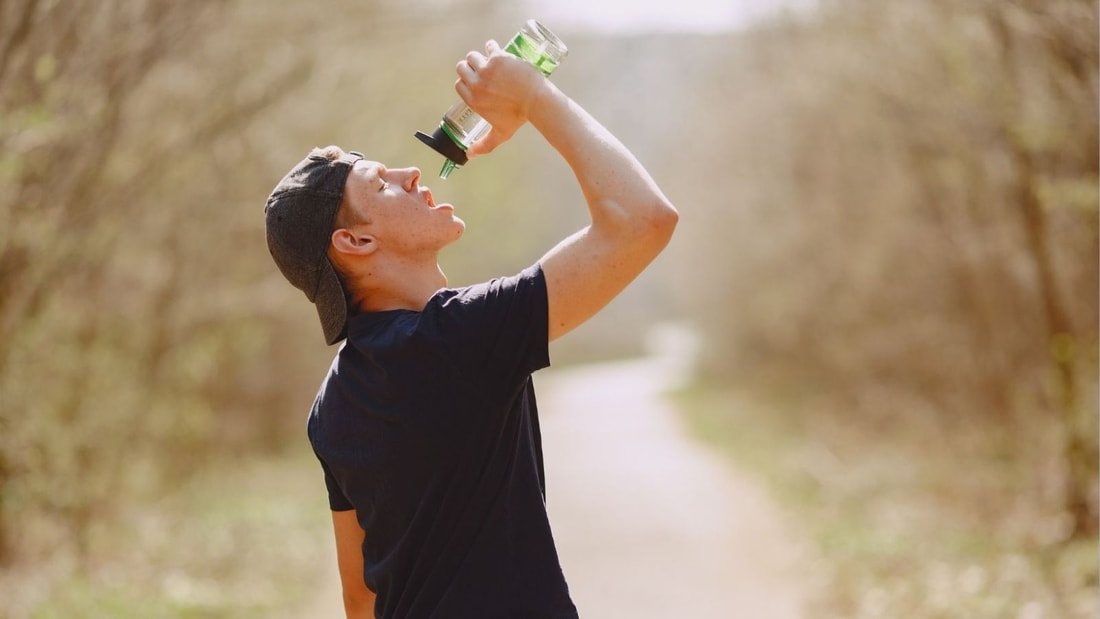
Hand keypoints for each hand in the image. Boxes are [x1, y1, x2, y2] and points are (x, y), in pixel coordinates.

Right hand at [454, 39, 546, 157]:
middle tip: (481, 69)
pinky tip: (495, 49)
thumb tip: (469, 155)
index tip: (475, 81)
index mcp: (473, 100)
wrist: (536, 102)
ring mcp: (486, 70)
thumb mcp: (499, 134)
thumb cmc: (518, 118)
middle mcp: (476, 84)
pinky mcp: (498, 58)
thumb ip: (483, 145)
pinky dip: (492, 47)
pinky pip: (489, 46)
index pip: (459, 85)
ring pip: (473, 56)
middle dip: (469, 68)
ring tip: (488, 59)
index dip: (466, 82)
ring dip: (479, 57)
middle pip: (462, 68)